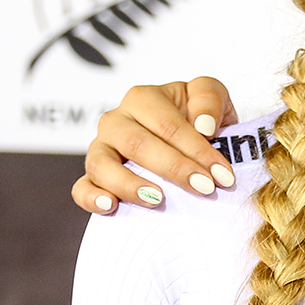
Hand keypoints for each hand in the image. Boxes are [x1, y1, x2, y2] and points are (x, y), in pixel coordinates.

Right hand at [73, 78, 238, 213]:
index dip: (197, 150)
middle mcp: (116, 120)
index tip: (222, 175)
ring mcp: (101, 148)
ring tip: (158, 199)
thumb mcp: (212, 97)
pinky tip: (111, 206)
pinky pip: (82, 187)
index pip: (169, 125)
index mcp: (144, 98)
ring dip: (130, 185)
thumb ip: (209, 99)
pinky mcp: (93, 175)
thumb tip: (203, 125)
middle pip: (138, 145)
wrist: (188, 143)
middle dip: (174, 169)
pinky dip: (92, 197)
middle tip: (204, 188)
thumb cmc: (199, 118)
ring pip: (102, 165)